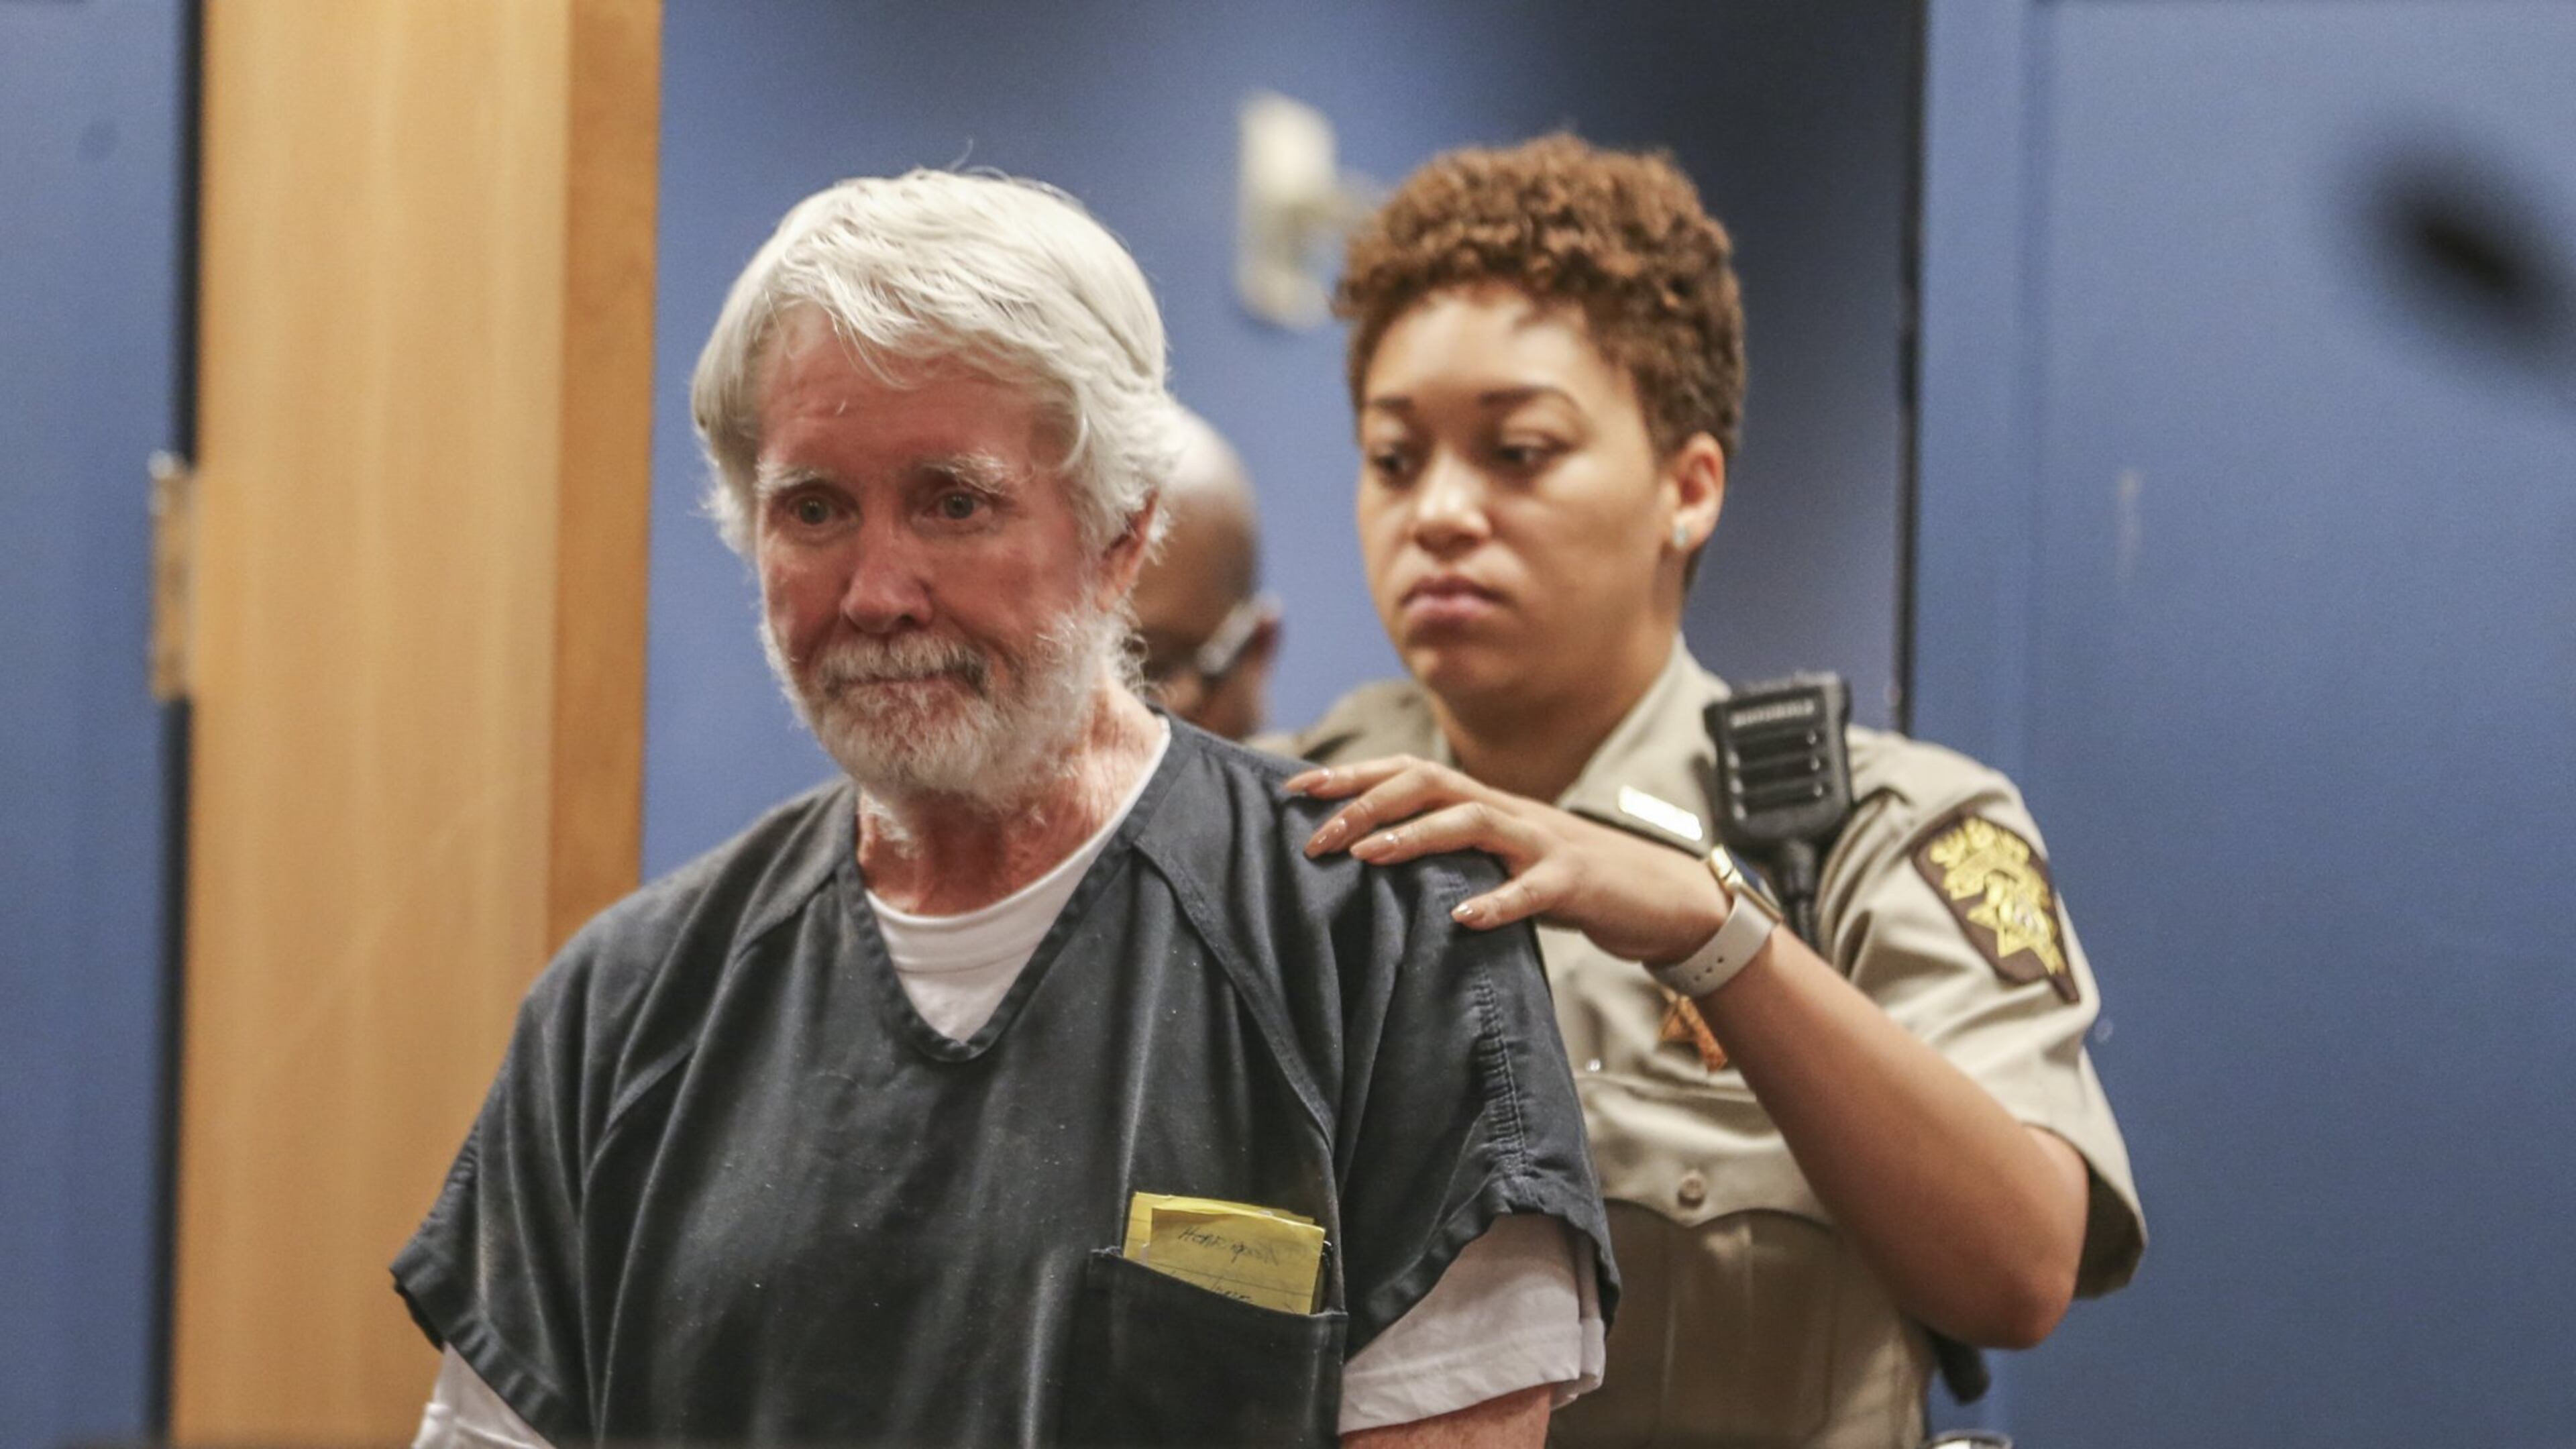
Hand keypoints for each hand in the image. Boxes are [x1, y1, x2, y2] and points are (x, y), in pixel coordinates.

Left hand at [1286, 755, 1729, 965]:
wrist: (1655, 895)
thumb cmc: (1563, 879)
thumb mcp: (1498, 860)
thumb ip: (1447, 853)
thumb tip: (1369, 858)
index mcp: (1483, 804)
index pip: (1410, 773)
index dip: (1353, 776)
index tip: (1295, 790)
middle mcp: (1507, 811)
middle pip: (1430, 784)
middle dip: (1368, 803)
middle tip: (1316, 834)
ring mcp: (1542, 842)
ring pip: (1474, 822)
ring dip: (1417, 836)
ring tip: (1368, 857)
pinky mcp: (1574, 881)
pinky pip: (1532, 888)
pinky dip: (1497, 901)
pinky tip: (1462, 918)